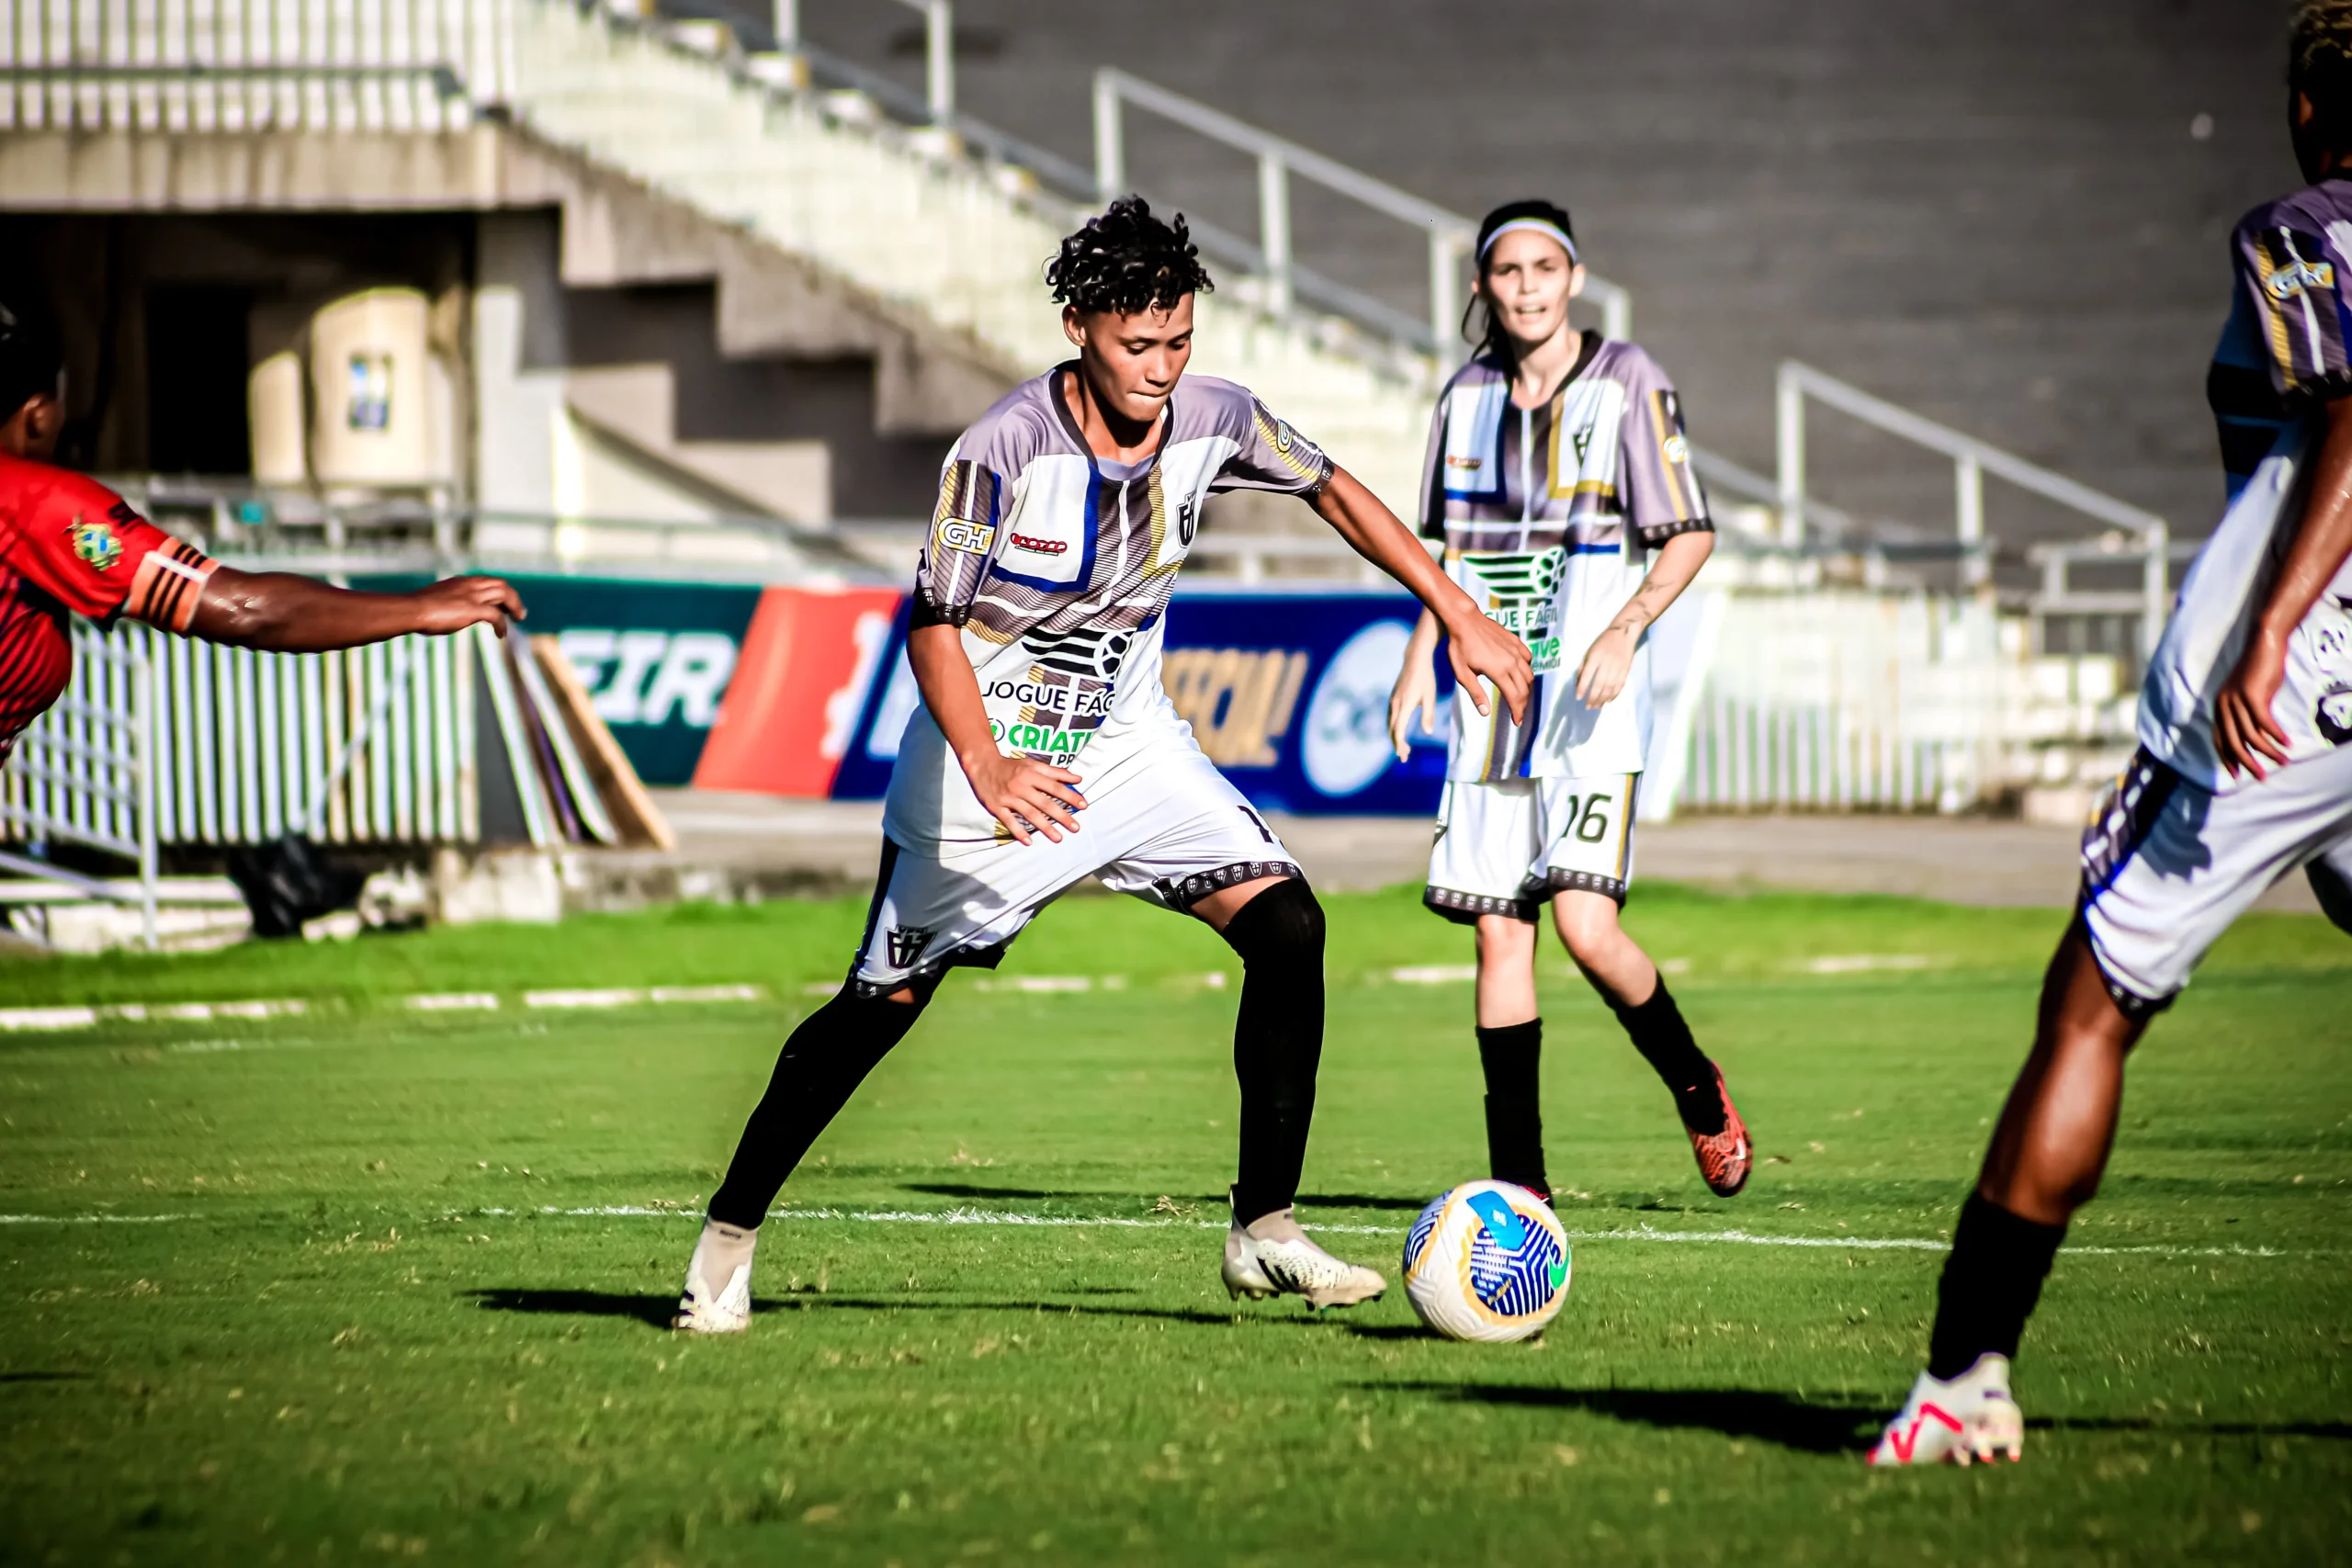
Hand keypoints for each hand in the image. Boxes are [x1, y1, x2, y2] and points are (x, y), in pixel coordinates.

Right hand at [412, 575, 525, 636]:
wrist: (411, 609)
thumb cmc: (416, 609)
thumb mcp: (435, 601)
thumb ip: (446, 602)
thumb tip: (444, 611)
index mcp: (460, 582)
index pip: (487, 581)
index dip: (499, 591)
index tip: (503, 603)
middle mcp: (469, 585)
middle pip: (501, 584)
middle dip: (513, 597)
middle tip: (519, 613)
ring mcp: (472, 596)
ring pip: (504, 593)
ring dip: (515, 606)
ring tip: (518, 619)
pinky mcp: (472, 609)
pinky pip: (496, 615)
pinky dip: (502, 625)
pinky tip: (501, 635)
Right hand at [961, 749, 1085, 844]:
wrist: (982, 764)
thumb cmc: (1011, 765)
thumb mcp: (1033, 764)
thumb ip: (1056, 772)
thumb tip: (1078, 779)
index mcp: (1031, 774)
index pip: (1055, 787)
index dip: (1070, 796)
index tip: (1083, 805)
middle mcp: (1021, 786)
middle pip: (1045, 803)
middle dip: (1062, 816)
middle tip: (1075, 827)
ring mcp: (1008, 797)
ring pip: (1029, 814)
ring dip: (1045, 827)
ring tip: (1058, 838)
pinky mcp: (996, 806)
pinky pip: (1009, 821)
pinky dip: (1018, 831)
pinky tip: (1029, 841)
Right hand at [1389, 652, 1439, 761]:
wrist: (1415, 660)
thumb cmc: (1426, 678)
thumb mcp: (1431, 697)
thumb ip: (1429, 715)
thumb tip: (1428, 732)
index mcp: (1405, 705)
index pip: (1398, 730)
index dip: (1400, 744)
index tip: (1404, 755)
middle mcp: (1395, 704)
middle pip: (1392, 730)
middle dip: (1397, 744)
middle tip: (1404, 757)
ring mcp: (1393, 701)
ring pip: (1390, 724)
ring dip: (1395, 737)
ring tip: (1403, 747)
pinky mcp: (1393, 698)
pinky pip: (1391, 717)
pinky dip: (1394, 728)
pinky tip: (1400, 731)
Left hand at [1442, 613, 1532, 723]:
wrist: (1464, 619)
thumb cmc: (1459, 647)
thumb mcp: (1462, 674)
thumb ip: (1476, 693)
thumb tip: (1486, 713)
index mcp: (1499, 671)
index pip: (1515, 697)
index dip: (1518, 712)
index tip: (1517, 722)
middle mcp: (1511, 661)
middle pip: (1525, 689)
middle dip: (1523, 704)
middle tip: (1518, 712)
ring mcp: (1515, 650)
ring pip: (1529, 674)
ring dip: (1526, 688)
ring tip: (1519, 696)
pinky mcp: (1515, 641)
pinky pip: (1528, 658)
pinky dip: (1527, 669)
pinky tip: (1520, 673)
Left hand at [1574, 624, 1637, 707]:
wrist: (1623, 633)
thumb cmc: (1603, 642)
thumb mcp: (1589, 651)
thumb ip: (1583, 667)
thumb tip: (1578, 683)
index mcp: (1595, 657)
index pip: (1587, 675)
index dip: (1582, 687)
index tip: (1578, 698)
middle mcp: (1606, 662)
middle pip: (1599, 684)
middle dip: (1593, 698)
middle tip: (1588, 707)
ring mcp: (1617, 667)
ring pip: (1610, 687)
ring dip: (1602, 699)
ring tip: (1596, 706)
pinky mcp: (1626, 670)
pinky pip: (1620, 685)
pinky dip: (1614, 695)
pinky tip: (1608, 701)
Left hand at [2213, 630, 2291, 780]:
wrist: (2263, 645)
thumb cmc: (2258, 672)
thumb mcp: (2250, 697)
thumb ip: (2248, 716)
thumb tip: (2256, 739)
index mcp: (2219, 707)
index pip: (2219, 740)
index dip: (2227, 758)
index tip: (2237, 775)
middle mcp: (2223, 706)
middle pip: (2233, 742)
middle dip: (2247, 763)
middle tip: (2261, 777)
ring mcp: (2235, 700)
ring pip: (2250, 735)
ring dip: (2268, 751)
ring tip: (2283, 761)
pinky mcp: (2252, 695)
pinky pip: (2263, 722)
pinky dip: (2275, 735)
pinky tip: (2286, 744)